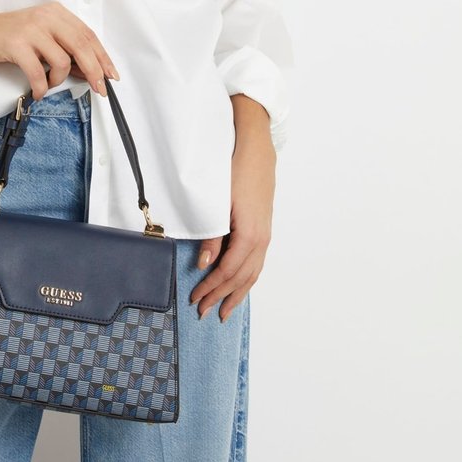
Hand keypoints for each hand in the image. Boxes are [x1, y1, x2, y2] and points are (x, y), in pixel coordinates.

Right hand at [0, 0, 118, 100]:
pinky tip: (37, 91)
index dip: (103, 57)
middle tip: (99, 89)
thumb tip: (89, 71)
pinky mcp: (16, 44)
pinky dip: (41, 87)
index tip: (110, 75)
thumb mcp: (42, 36)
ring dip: (59, 80)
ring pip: (62, 61)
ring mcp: (31, 30)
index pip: (88, 35)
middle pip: (81, 46)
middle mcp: (46, 17)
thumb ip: (64, 48)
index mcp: (56, 13)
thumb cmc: (10, 36)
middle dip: (94, 71)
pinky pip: (38, 72)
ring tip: (48, 84)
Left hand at [190, 107, 276, 323]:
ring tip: (225, 311)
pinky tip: (240, 285)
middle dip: (222, 297)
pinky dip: (247, 279)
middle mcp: (261, 239)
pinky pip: (257, 262)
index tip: (195, 298)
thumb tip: (204, 264)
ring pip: (253, 273)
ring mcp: (265, 234)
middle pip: (241, 278)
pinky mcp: (264, 228)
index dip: (212, 288)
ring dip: (237, 293)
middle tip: (204, 312)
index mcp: (250, 234)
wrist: (255, 148)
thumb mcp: (218, 202)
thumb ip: (212, 235)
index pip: (228, 271)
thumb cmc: (235, 170)